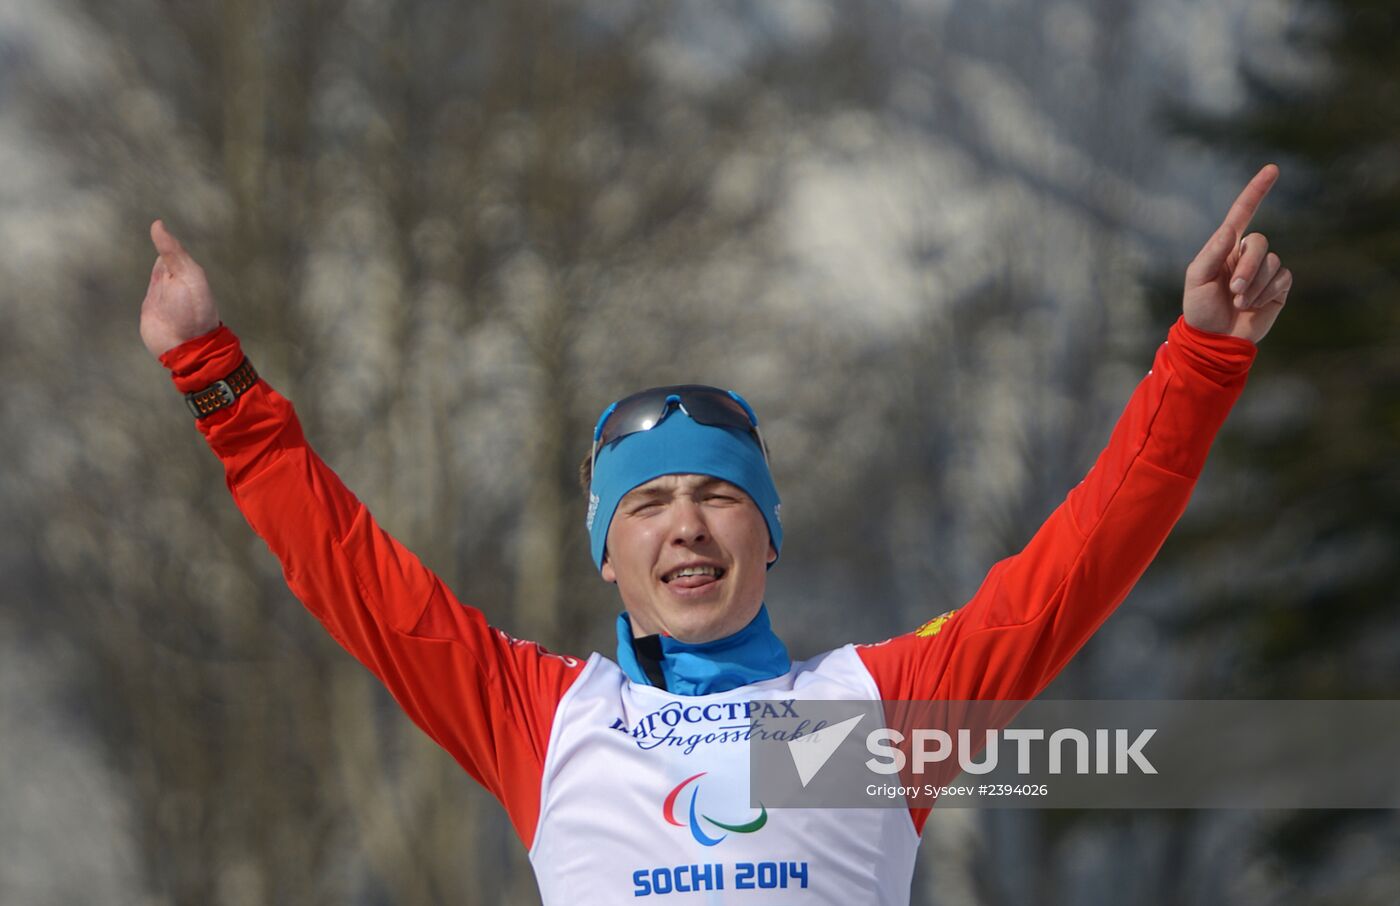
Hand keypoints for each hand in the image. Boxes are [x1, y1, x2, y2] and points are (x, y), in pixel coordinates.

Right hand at [140, 220, 219, 357]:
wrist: (184, 346)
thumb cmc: (192, 310)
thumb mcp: (187, 276)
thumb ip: (172, 252)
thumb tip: (158, 224)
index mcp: (187, 273)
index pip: (172, 250)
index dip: (164, 238)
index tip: (156, 223)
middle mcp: (174, 281)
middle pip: (164, 259)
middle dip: (159, 248)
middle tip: (150, 233)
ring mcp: (160, 295)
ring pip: (155, 273)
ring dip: (153, 265)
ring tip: (147, 255)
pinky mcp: (149, 308)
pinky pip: (143, 289)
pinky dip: (141, 282)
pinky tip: (149, 277)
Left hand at [1182, 164, 1292, 343]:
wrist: (1214, 339)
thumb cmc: (1200, 309)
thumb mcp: (1196, 280)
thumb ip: (1212, 253)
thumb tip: (1232, 230)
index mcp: (1225, 247)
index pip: (1243, 213)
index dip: (1257, 191)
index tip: (1272, 169)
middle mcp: (1246, 255)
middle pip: (1260, 242)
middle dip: (1248, 267)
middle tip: (1233, 290)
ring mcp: (1264, 271)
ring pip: (1272, 263)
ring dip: (1254, 285)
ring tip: (1239, 302)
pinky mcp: (1278, 288)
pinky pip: (1283, 279)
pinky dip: (1266, 293)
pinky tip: (1253, 305)